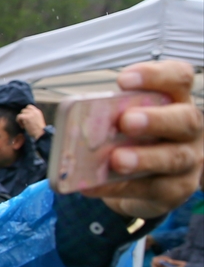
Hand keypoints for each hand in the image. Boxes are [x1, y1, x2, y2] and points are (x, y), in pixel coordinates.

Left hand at [17, 105, 46, 139]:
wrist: (40, 133)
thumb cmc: (39, 130)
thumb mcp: (38, 120)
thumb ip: (33, 116)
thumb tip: (25, 115)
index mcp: (38, 111)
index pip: (29, 106)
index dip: (26, 111)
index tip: (25, 117)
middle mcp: (34, 111)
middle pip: (24, 110)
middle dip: (23, 116)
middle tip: (25, 123)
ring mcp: (30, 114)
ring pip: (21, 113)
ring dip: (21, 119)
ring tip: (24, 125)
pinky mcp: (26, 117)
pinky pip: (18, 116)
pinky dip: (19, 121)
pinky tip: (22, 126)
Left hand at [81, 61, 203, 219]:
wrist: (140, 182)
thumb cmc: (131, 140)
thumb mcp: (122, 123)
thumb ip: (109, 117)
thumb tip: (78, 123)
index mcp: (175, 101)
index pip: (179, 78)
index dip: (156, 76)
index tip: (123, 80)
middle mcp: (189, 129)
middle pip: (185, 119)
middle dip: (155, 119)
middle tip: (126, 121)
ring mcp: (188, 161)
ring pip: (174, 158)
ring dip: (143, 158)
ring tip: (115, 160)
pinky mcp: (175, 190)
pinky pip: (151, 189)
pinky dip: (119, 188)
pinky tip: (93, 185)